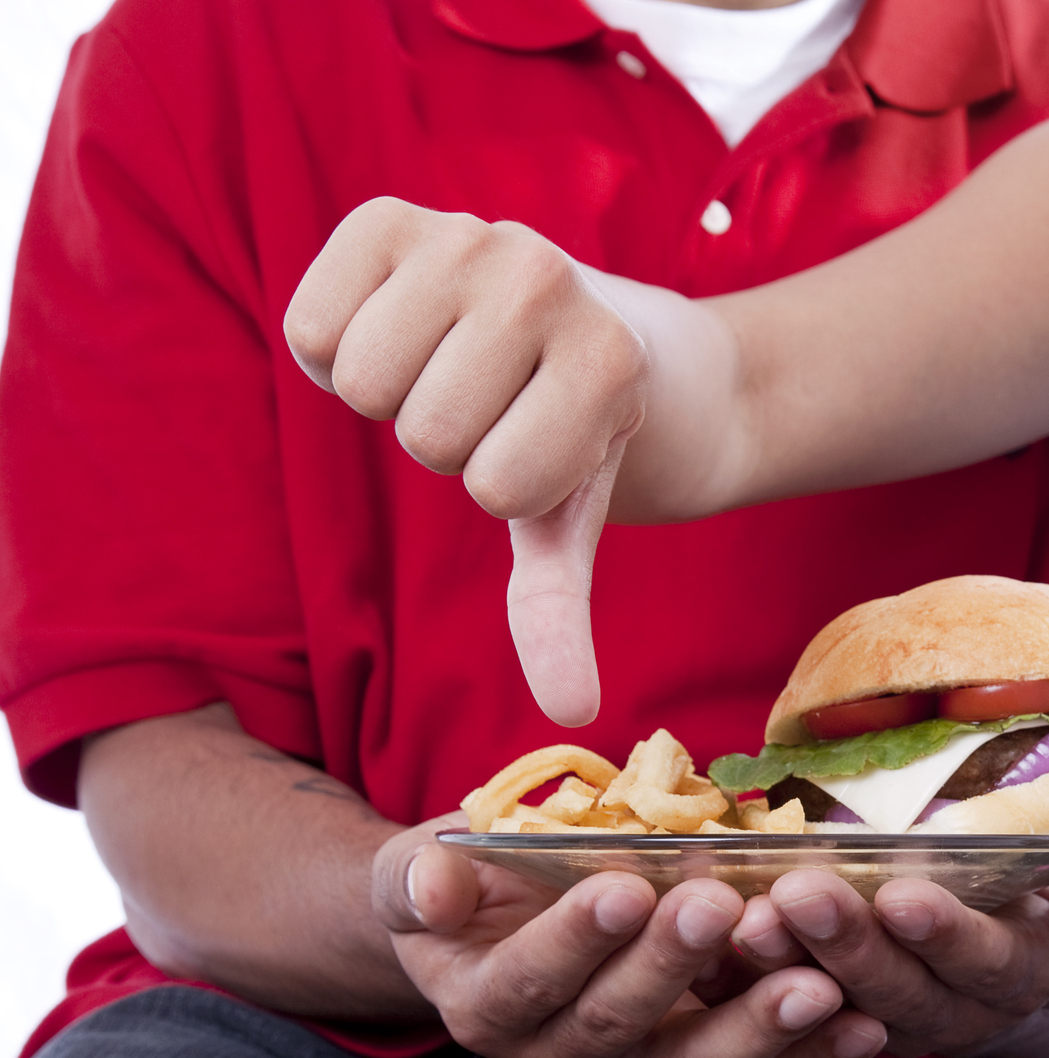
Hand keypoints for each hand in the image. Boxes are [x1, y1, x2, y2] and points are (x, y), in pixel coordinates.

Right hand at [285, 198, 650, 725]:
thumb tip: (572, 713)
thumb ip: (557, 610)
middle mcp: (544, 276)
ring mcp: (470, 233)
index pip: (497, 484)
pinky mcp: (388, 216)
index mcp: (606, 359)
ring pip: (361, 382)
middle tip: (492, 406)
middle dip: (445, 443)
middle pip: (422, 432)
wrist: (584, 328)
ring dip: (391, 395)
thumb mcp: (569, 521)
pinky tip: (399, 332)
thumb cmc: (572, 438)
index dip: (506, 487)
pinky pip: (306, 328)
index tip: (544, 445)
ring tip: (449, 368)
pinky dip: (334, 348)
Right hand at [371, 816, 886, 1057]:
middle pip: (617, 1026)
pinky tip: (867, 1026)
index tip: (625, 888)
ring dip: (759, 1028)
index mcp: (486, 1007)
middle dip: (673, 967)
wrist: (501, 934)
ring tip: (817, 985)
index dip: (574, 941)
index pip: (528, 982)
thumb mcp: (424, 873)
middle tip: (723, 906)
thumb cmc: (471, 888)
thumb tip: (433, 882)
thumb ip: (420, 880)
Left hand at [717, 845, 1048, 1057]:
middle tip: (797, 893)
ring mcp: (886, 1025)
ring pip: (829, 1009)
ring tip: (741, 917)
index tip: (904, 891)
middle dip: (845, 945)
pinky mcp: (829, 1024)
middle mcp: (952, 1016)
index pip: (982, 965)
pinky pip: (780, 1016)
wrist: (1026, 971)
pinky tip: (701, 945)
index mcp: (1023, 983)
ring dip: (781, 967)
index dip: (945, 934)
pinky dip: (739, 985)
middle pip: (894, 993)